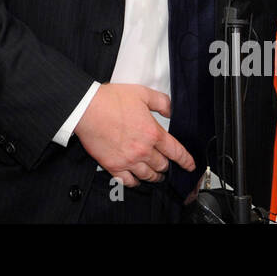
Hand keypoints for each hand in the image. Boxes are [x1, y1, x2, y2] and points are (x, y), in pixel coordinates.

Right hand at [72, 83, 193, 186]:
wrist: (86, 108)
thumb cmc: (110, 100)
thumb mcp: (142, 93)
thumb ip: (161, 102)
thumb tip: (171, 111)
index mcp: (152, 133)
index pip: (176, 152)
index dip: (186, 160)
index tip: (190, 165)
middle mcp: (142, 150)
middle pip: (162, 165)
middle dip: (167, 166)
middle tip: (167, 165)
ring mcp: (128, 160)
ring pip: (148, 176)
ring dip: (155, 176)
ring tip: (156, 175)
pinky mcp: (113, 166)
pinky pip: (128, 181)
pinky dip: (135, 182)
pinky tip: (137, 179)